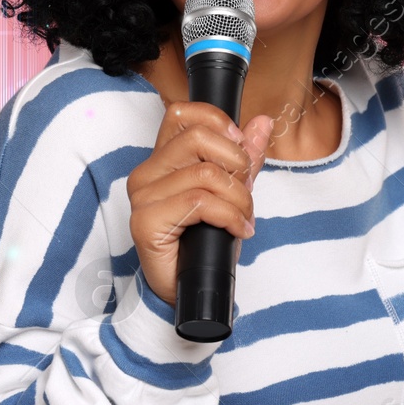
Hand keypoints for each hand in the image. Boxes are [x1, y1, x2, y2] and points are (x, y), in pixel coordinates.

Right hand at [127, 101, 272, 306]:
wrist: (187, 291)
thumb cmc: (204, 243)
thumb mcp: (231, 194)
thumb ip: (243, 159)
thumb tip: (261, 123)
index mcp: (163, 159)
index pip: (182, 113)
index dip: (218, 122)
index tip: (239, 148)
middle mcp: (147, 172)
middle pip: (198, 138)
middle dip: (236, 163)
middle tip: (245, 191)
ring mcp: (143, 197)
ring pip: (205, 174)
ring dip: (239, 198)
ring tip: (244, 218)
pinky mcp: (146, 221)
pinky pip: (200, 203)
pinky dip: (230, 216)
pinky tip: (238, 230)